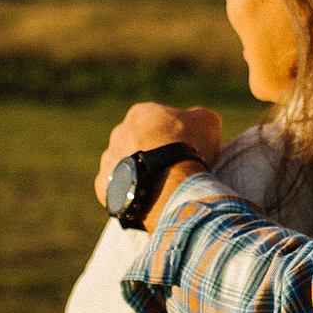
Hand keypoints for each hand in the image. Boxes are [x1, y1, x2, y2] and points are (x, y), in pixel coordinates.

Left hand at [94, 103, 223, 207]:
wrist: (170, 185)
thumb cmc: (189, 148)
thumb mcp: (207, 121)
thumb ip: (198, 117)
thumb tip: (196, 122)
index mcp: (140, 113)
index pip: (157, 120)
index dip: (173, 133)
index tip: (185, 147)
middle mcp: (118, 133)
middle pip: (138, 142)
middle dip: (153, 152)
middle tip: (173, 167)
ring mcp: (108, 161)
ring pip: (126, 165)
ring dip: (140, 172)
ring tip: (160, 187)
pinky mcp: (104, 187)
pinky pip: (118, 189)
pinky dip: (131, 193)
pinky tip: (146, 200)